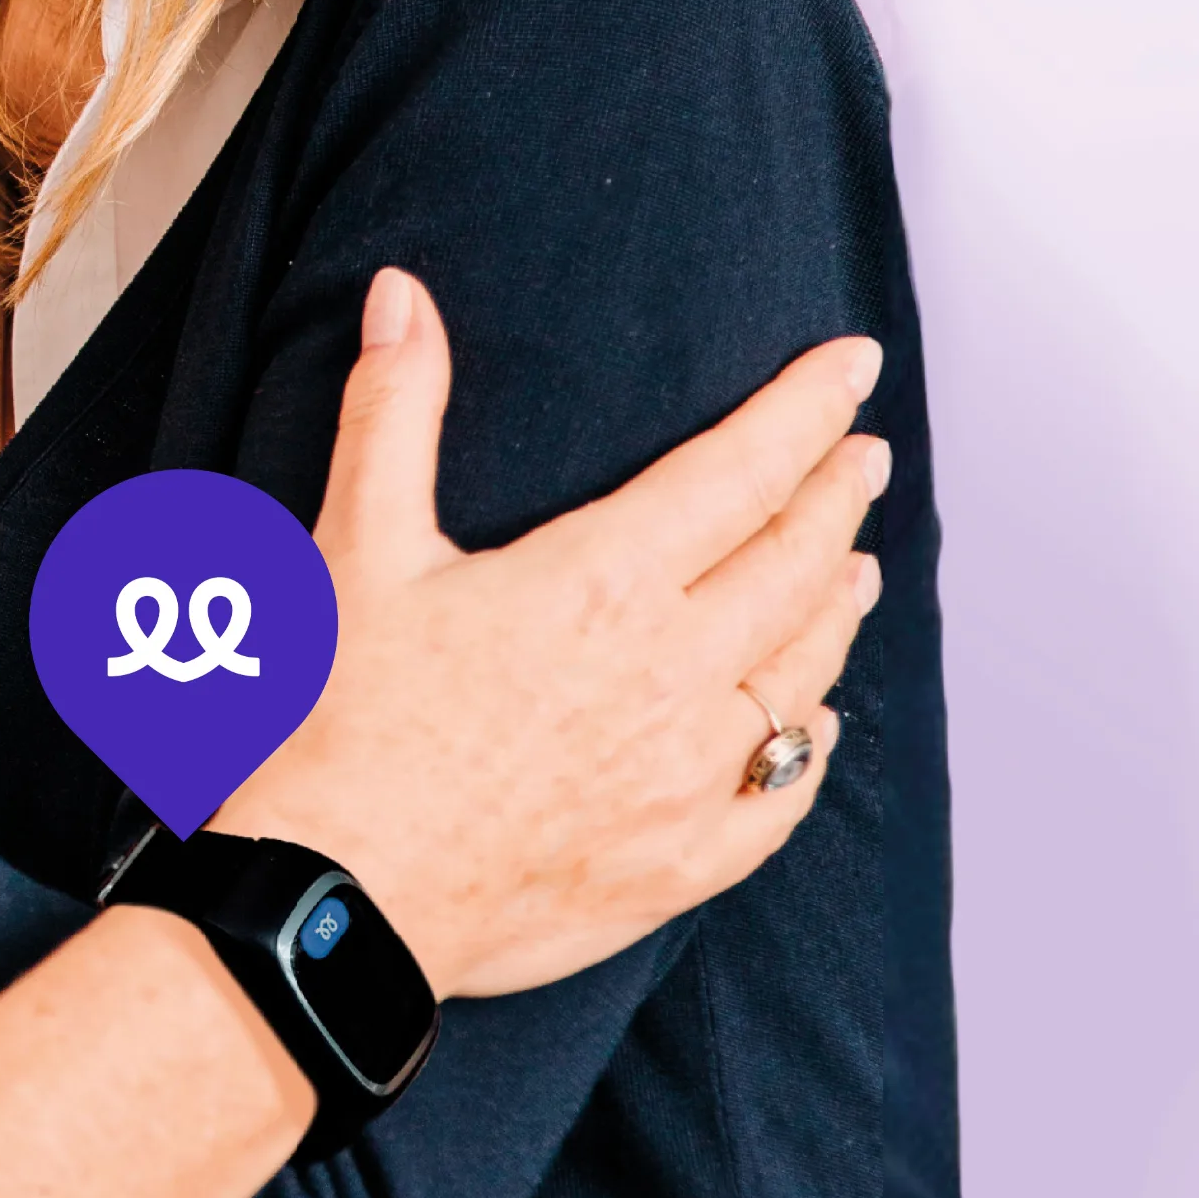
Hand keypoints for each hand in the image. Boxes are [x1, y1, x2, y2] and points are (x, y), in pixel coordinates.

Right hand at [214, 269, 885, 996]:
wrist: (334, 902)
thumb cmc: (334, 727)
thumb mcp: (356, 550)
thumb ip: (394, 411)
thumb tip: (403, 295)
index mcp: (602, 583)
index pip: (743, 469)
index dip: (808, 408)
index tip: (852, 367)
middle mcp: (672, 674)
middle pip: (796, 563)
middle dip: (839, 496)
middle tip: (864, 454)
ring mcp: (688, 777)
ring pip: (804, 672)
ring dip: (838, 605)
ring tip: (856, 566)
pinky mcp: (680, 862)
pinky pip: (783, 796)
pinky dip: (812, 746)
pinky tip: (819, 723)